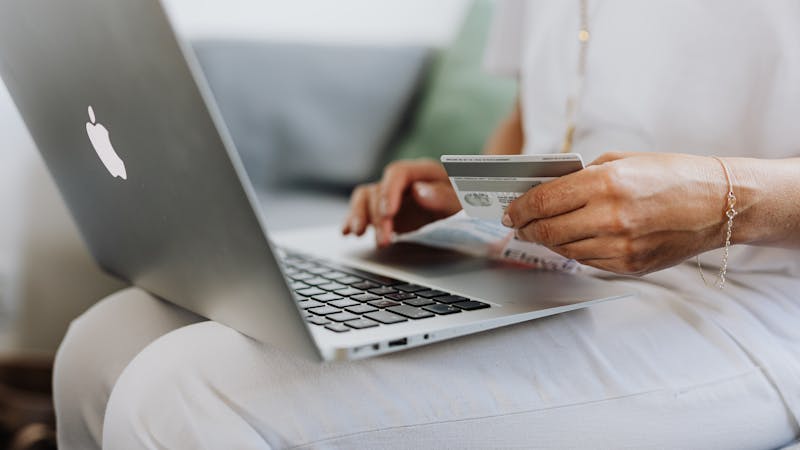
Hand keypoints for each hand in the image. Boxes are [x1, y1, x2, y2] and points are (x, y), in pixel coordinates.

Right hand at [342, 159, 461, 246]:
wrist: (465, 209)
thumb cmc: (465, 202)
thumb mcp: (463, 201)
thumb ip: (444, 196)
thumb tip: (419, 191)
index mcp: (422, 171)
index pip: (398, 173)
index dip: (389, 191)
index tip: (388, 213)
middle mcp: (402, 181)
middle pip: (379, 190)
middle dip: (378, 216)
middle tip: (384, 240)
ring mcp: (390, 195)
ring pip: (365, 198)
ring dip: (359, 216)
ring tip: (357, 234)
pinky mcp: (383, 210)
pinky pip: (362, 210)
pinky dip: (352, 220)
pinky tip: (347, 232)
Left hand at [503, 152, 732, 274]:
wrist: (719, 203)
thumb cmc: (671, 175)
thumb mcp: (622, 161)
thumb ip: (582, 176)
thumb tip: (545, 190)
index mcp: (606, 183)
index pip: (544, 201)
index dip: (519, 208)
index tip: (510, 210)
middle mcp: (611, 218)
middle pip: (547, 230)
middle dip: (525, 228)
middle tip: (517, 225)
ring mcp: (621, 246)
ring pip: (564, 249)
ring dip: (547, 241)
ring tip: (540, 231)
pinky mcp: (630, 266)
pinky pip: (587, 261)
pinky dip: (573, 250)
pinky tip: (571, 240)